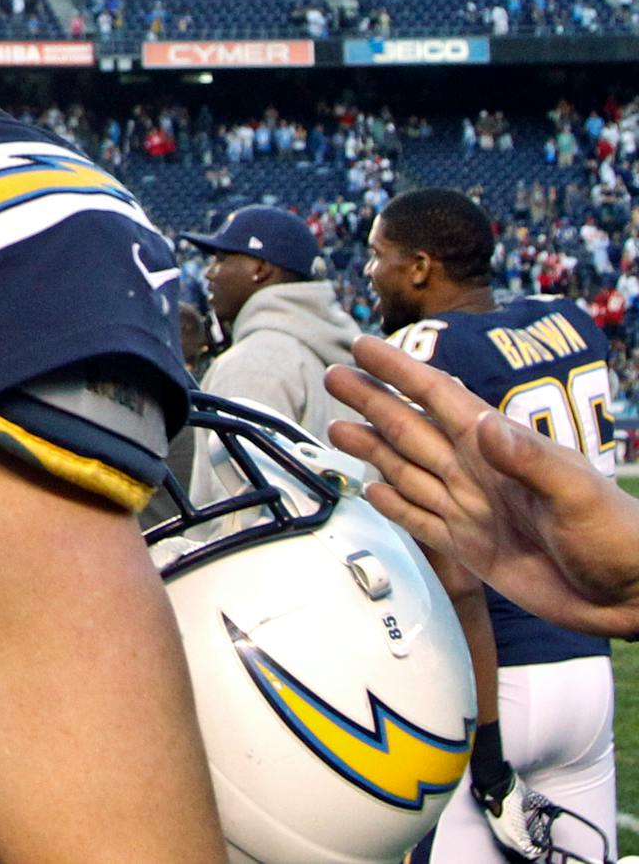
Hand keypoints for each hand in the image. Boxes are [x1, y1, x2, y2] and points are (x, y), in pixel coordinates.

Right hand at [325, 334, 638, 638]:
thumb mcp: (576, 492)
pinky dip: (394, 504)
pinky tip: (372, 490)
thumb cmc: (617, 538)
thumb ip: (528, 458)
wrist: (631, 597)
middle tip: (334, 376)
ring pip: (407, 471)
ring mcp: (471, 509)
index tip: (365, 347)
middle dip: (373, 402)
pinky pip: (421, 520)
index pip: (439, 399)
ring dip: (372, 448)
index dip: (401, 372)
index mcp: (499, 449)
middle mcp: (478, 473)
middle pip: (411, 430)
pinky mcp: (470, 548)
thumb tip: (480, 424)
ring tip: (336, 428)